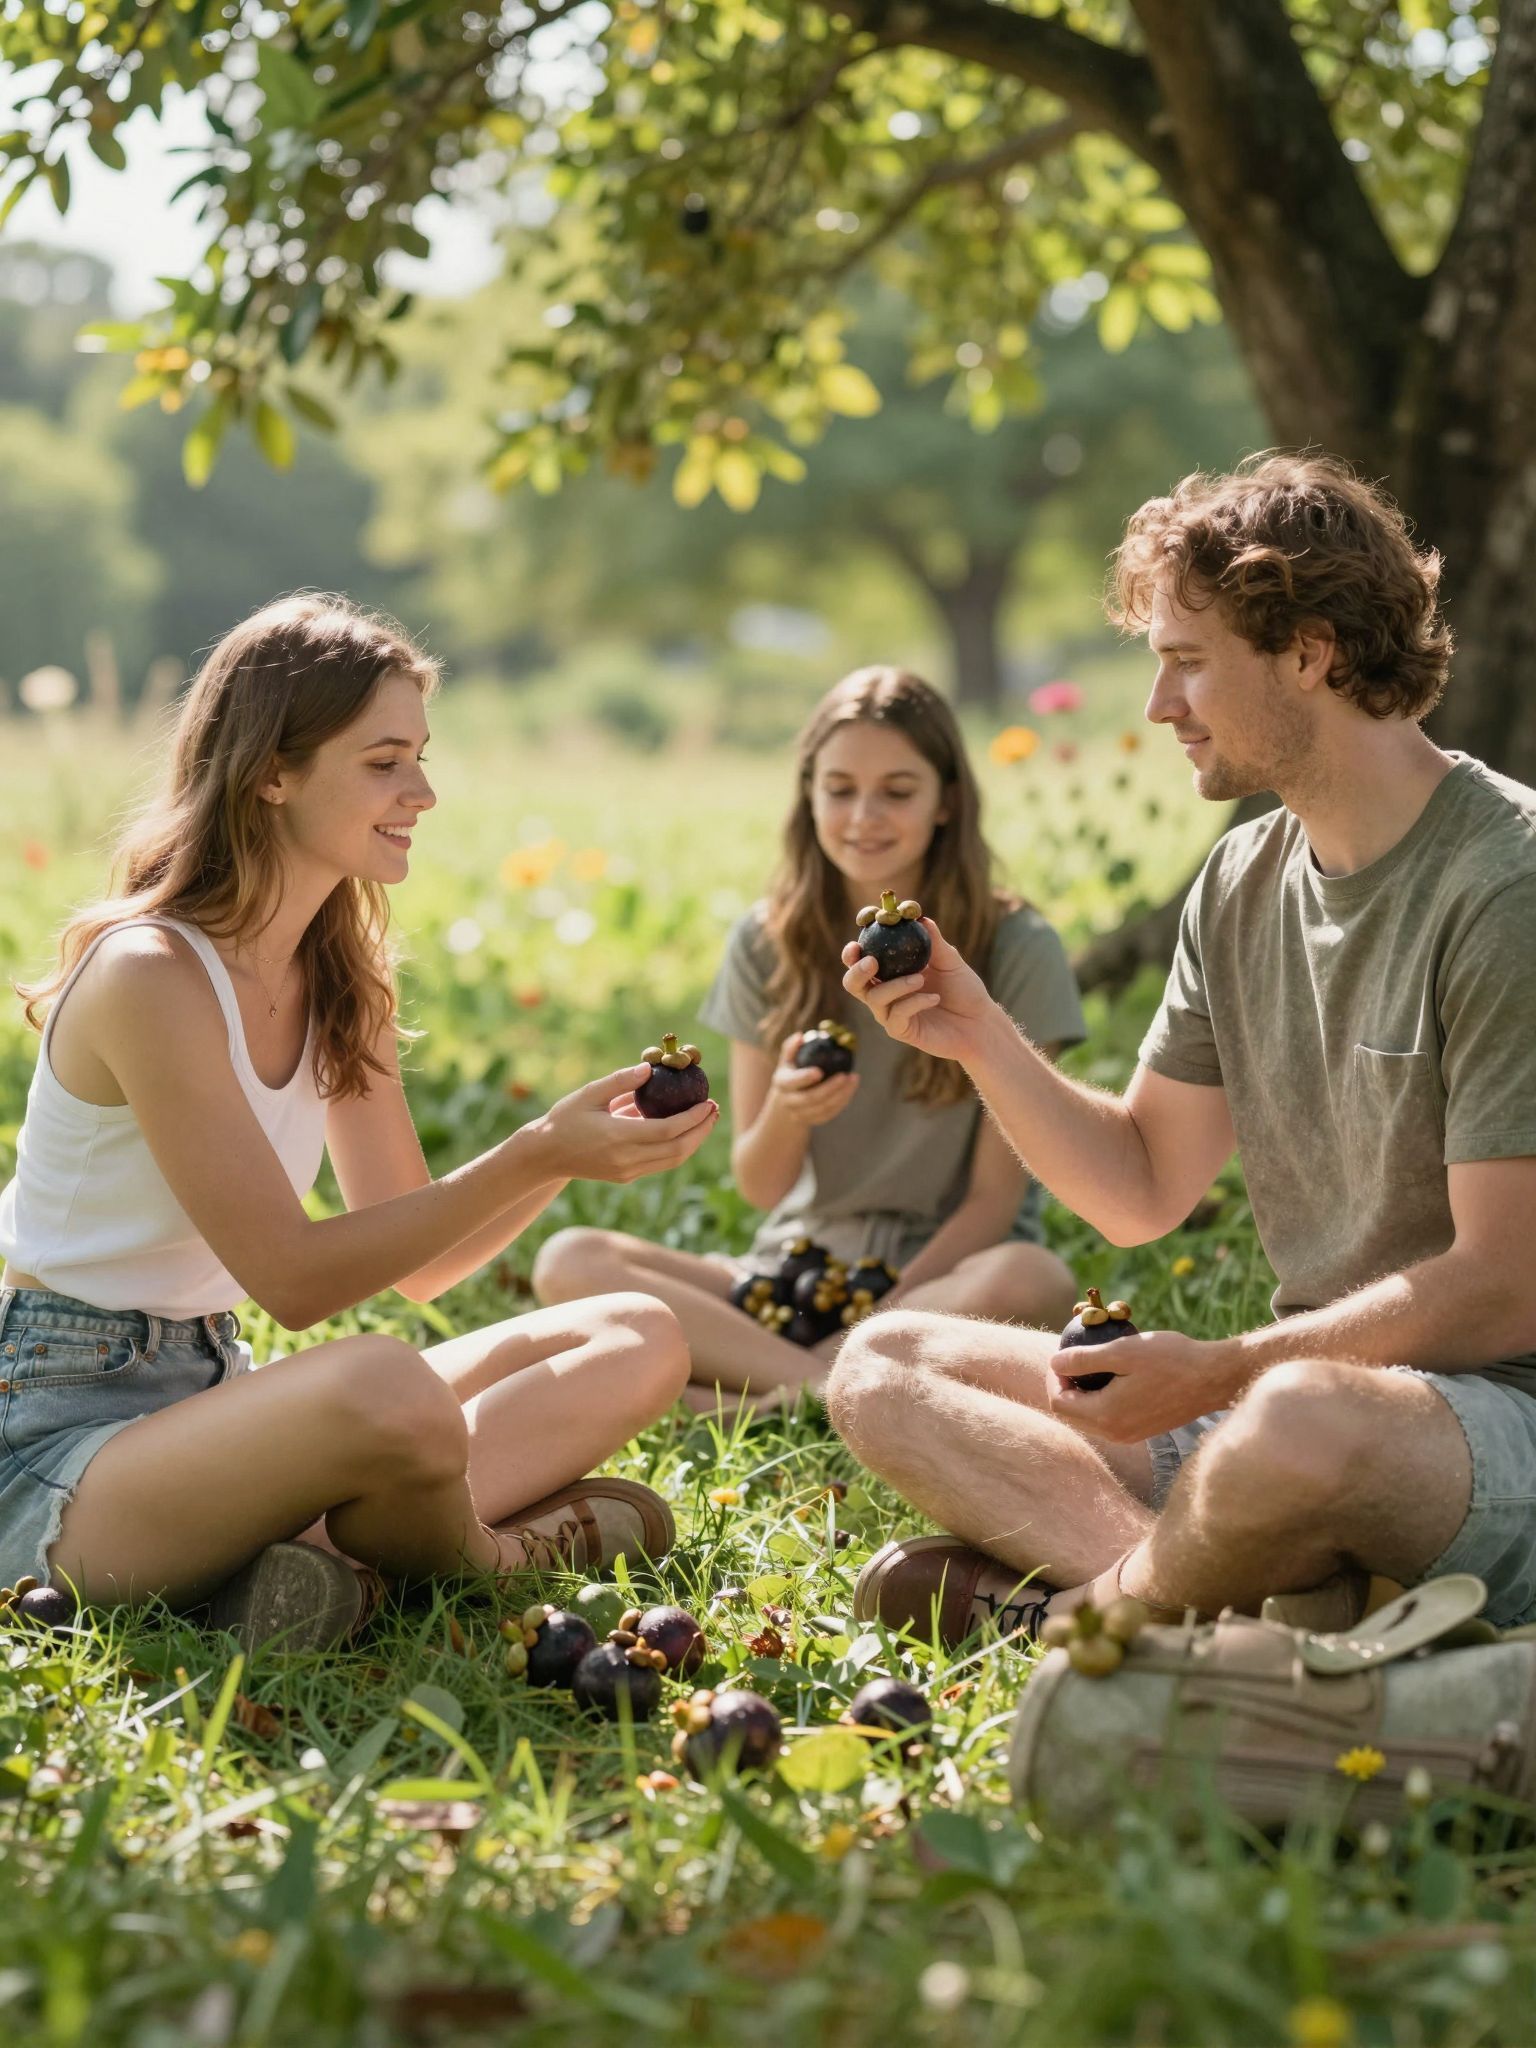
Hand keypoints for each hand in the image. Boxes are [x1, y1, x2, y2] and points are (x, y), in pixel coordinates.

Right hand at [533, 1064, 718, 1184]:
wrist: (545, 1155)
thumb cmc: (565, 1119)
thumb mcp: (589, 1093)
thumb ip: (620, 1081)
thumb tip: (650, 1067)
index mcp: (618, 1137)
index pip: (669, 1130)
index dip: (694, 1118)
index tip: (708, 1102)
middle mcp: (626, 1158)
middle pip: (678, 1149)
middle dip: (702, 1130)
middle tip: (714, 1110)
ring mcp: (627, 1171)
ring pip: (673, 1160)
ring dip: (694, 1141)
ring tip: (706, 1120)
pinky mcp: (626, 1176)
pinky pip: (661, 1163)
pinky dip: (678, 1148)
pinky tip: (684, 1130)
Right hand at [763, 1031, 860, 1128]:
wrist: (786, 1101)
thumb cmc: (790, 1073)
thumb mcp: (786, 1061)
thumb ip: (791, 1048)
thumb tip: (800, 1036)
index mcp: (782, 1084)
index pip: (792, 1082)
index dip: (805, 1078)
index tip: (819, 1071)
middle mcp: (789, 1102)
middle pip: (810, 1098)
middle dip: (830, 1088)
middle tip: (845, 1075)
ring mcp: (800, 1114)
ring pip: (823, 1108)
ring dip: (841, 1095)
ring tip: (853, 1079)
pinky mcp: (812, 1121)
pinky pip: (829, 1114)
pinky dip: (842, 1102)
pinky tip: (850, 1089)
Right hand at [840, 918, 997, 1064]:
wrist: (980, 1022)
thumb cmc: (964, 990)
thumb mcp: (950, 961)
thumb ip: (934, 942)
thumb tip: (921, 918)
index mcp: (891, 971)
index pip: (861, 960)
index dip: (852, 952)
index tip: (857, 939)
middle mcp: (885, 992)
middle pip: (853, 983)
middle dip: (856, 971)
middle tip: (871, 961)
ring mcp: (891, 1013)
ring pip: (874, 998)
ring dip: (895, 985)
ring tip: (920, 979)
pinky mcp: (901, 1030)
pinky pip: (896, 1015)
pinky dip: (914, 1002)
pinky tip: (934, 998)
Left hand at [1047, 1328, 1241, 1442]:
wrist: (1214, 1378)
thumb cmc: (1171, 1360)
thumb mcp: (1122, 1350)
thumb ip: (1083, 1359)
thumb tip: (1053, 1362)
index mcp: (1106, 1417)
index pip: (1059, 1404)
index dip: (1053, 1378)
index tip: (1063, 1354)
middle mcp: (1115, 1434)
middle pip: (1071, 1415)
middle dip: (1065, 1387)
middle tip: (1073, 1358)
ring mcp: (1130, 1436)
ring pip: (1089, 1419)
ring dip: (1083, 1394)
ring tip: (1092, 1364)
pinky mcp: (1142, 1431)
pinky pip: (1109, 1419)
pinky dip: (1102, 1400)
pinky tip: (1114, 1375)